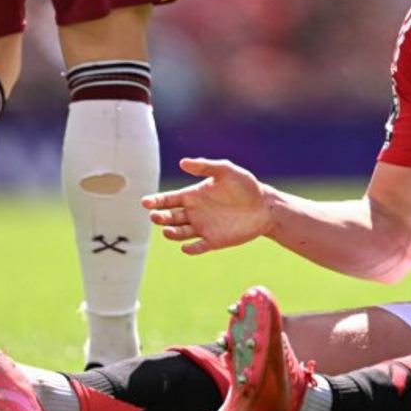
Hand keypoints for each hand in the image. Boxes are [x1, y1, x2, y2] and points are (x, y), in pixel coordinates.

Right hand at [142, 157, 269, 254]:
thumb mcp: (226, 171)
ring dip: (172, 234)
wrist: (264, 206)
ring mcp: (202, 227)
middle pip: (169, 217)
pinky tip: (187, 248)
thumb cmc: (245, 185)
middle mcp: (194, 212)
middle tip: (156, 216)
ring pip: (179, 233)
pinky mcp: (213, 241)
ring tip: (168, 231)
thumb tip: (182, 162)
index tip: (145, 202)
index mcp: (192, 195)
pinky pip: (198, 247)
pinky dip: (191, 249)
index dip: (155, 201)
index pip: (168, 199)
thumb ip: (206, 166)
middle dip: (160, 218)